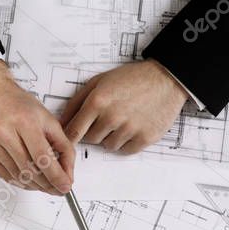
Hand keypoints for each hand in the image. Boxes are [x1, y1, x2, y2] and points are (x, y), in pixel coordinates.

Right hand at [0, 60, 73, 194]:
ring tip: (45, 184)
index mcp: (24, 122)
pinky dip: (20, 182)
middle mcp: (5, 133)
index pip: (43, 158)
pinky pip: (5, 176)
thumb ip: (62, 144)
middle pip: (30, 171)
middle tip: (57, 188)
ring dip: (35, 185)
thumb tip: (68, 171)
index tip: (65, 186)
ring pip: (17, 176)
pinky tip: (29, 180)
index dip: (56, 176)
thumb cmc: (16, 103)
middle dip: (48, 185)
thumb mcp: (46, 118)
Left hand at [62, 60, 188, 153]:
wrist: (166, 79)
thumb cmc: (132, 78)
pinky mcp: (144, 138)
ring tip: (122, 120)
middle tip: (106, 119)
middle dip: (94, 131)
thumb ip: (77, 102)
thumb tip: (62, 122)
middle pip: (90, 140)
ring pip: (108, 146)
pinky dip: (126, 142)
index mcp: (97, 102)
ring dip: (111, 137)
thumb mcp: (99, 81)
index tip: (70, 139)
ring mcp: (129, 129)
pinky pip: (125, 151)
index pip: (74, 131)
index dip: (71, 136)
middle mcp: (112, 117)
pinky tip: (132, 127)